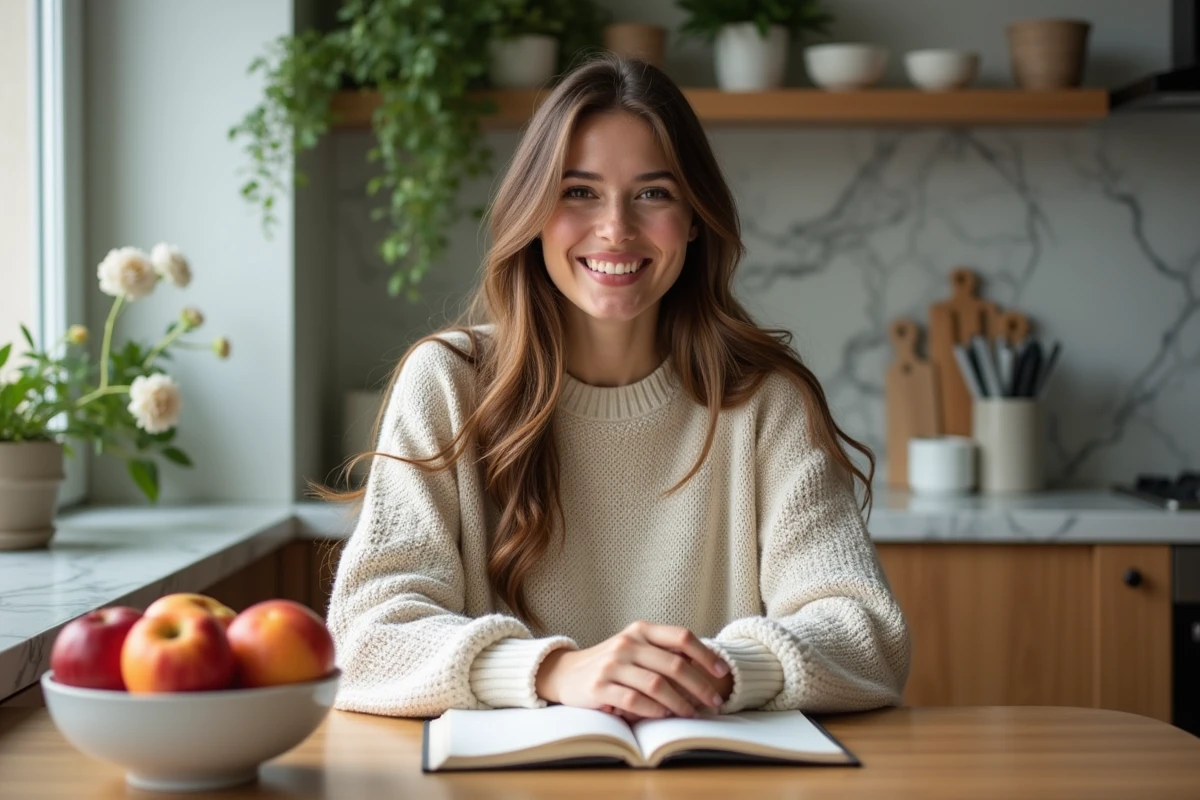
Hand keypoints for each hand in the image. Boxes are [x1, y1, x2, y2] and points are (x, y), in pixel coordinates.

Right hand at [535, 621, 729, 719]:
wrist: (566, 673)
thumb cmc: (612, 663)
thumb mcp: (636, 648)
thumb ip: (664, 652)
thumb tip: (704, 669)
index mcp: (641, 630)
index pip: (681, 637)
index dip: (706, 654)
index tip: (722, 672)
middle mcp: (627, 643)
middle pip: (674, 664)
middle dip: (699, 686)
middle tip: (714, 703)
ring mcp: (612, 664)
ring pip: (656, 684)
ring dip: (680, 703)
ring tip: (691, 714)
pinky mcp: (599, 687)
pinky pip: (633, 700)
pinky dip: (653, 710)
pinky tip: (664, 716)